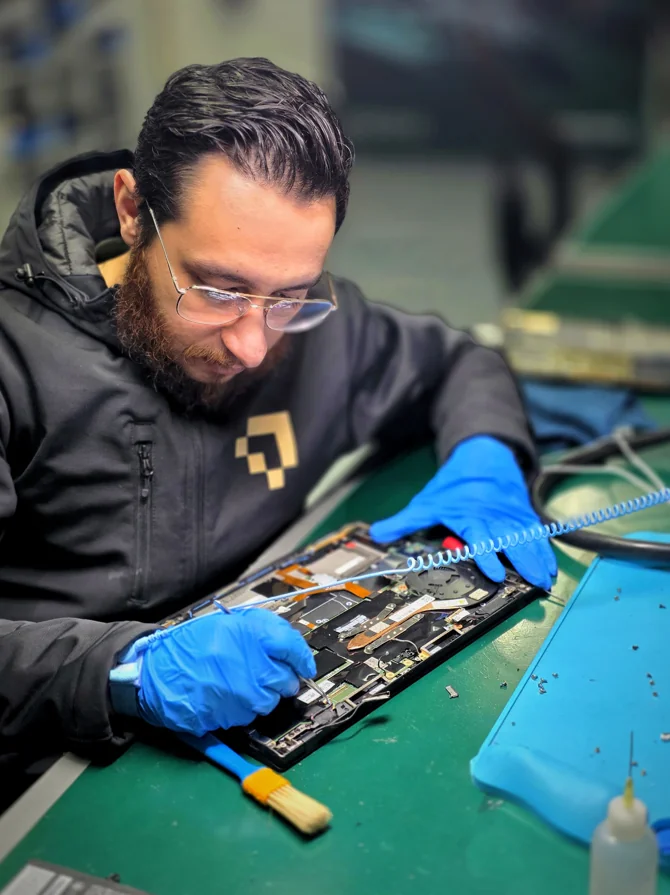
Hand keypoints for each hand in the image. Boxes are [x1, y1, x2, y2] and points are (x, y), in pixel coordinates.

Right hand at [135, 609, 315, 735]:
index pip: (289, 646)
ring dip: (264, 695)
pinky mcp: (227, 717)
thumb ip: (261, 630)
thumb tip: (291, 647)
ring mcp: (237, 695)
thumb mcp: (226, 624)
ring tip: (242, 684)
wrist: (155, 672)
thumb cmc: (190, 646)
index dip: (301, 657)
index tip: (305, 665)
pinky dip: (245, 708)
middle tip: (267, 673)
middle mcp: (246, 665)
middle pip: (286, 679)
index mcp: (246, 635)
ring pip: (270, 701)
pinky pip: (249, 715)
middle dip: (282, 678)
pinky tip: (229, 696)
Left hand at [369, 436, 556, 588]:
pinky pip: (537, 534)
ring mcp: (511, 517)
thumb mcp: (427, 501)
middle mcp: (494, 518)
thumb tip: (376, 532)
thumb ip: (404, 520)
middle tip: (535, 584)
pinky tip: (551, 567)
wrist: (483, 457)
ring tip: (546, 580)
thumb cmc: (453, 485)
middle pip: (511, 542)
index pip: (480, 538)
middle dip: (524, 563)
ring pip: (528, 539)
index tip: (495, 574)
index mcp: (470, 516)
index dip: (487, 556)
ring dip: (538, 560)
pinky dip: (545, 550)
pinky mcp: (523, 516)